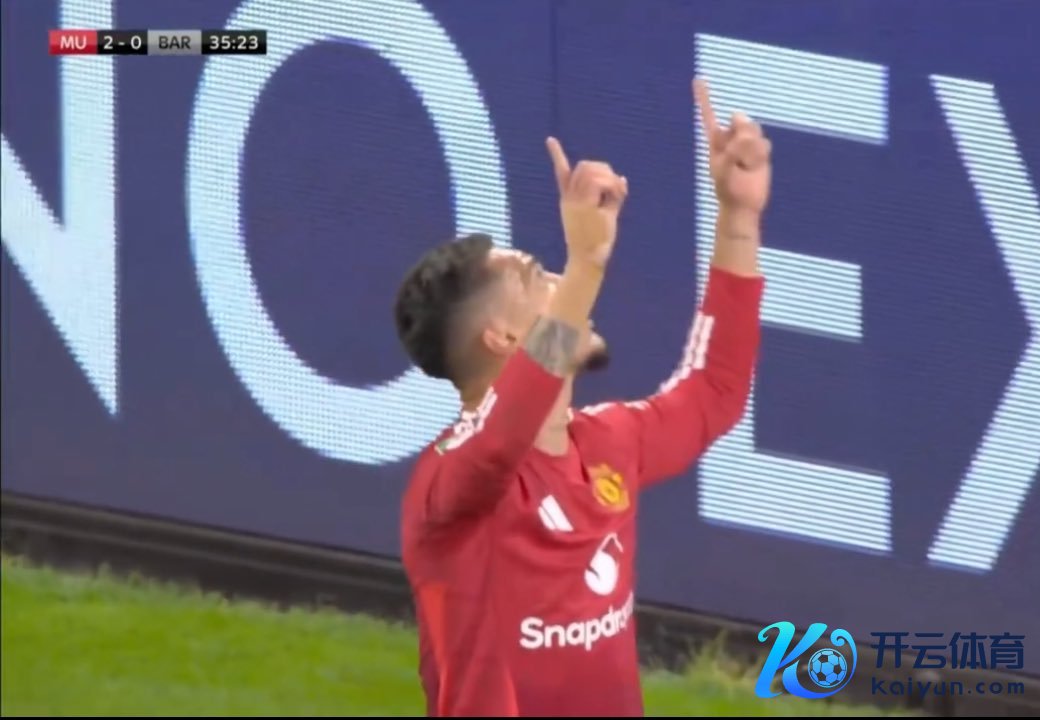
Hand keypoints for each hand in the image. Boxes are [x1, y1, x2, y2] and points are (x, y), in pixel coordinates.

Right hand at [546, 137, 627, 269]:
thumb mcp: (606, 216)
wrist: (588, 259)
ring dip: (609, 178)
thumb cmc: (596, 243)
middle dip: (603, 169)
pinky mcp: (585, 206)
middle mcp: (570, 198)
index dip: (557, 155)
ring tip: (617, 196)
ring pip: (592, 172)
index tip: (550, 139)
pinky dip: (612, 186)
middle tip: (616, 188)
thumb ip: (614, 197)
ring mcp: (576, 201)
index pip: (562, 173)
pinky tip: (618, 195)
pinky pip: (598, 183)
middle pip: (585, 166)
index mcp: (570, 199)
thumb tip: (623, 179)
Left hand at [694, 78, 771, 215]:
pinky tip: (755, 167)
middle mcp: (731, 138)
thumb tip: (744, 126)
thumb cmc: (728, 188)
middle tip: (737, 159)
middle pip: (741, 121)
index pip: (709, 116)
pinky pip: (765, 144)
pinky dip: (760, 156)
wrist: (743, 203)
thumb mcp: (725, 168)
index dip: (704, 98)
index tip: (698, 78)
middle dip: (743, 138)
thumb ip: (733, 146)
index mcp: (716, 141)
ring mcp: (747, 143)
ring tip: (745, 166)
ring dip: (752, 150)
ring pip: (755, 131)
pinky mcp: (760, 150)